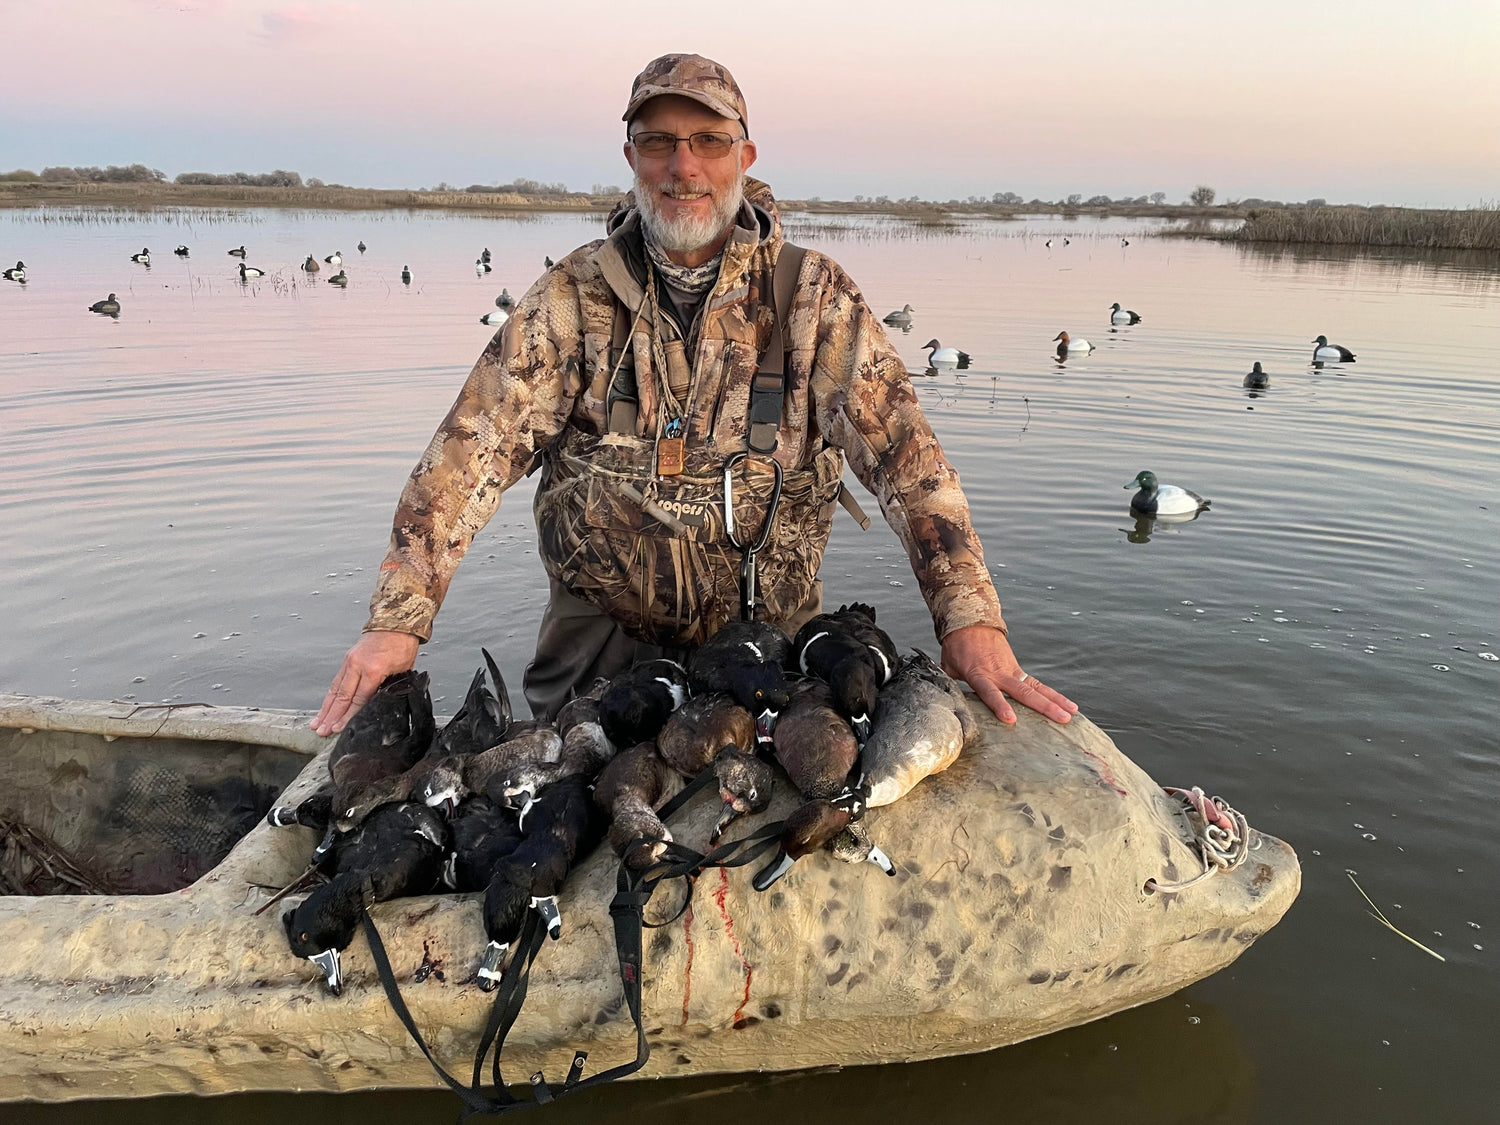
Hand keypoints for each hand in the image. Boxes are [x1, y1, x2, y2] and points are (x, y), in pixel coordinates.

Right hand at [311, 631, 420, 735]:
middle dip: (331, 717)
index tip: (338, 729)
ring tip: (317, 724)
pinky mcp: (347, 660)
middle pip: (342, 697)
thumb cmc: (402, 646)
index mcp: (374, 669)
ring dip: (325, 709)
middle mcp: (358, 665)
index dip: (348, 717)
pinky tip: (324, 708)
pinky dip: (329, 697)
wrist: (396, 622)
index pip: (358, 699)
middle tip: (323, 731)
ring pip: (335, 690)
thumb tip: (378, 706)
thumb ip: (387, 688)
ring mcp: (350, 662)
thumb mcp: (402, 670)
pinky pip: (336, 682)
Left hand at [940, 624, 1077, 724]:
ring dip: (1055, 702)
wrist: (971, 621)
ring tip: (1070, 714)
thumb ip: (949, 684)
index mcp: (978, 673)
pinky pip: (1037, 684)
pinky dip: (1053, 695)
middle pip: (1023, 692)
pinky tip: (1067, 705)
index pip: (989, 691)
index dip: (999, 704)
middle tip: (1060, 719)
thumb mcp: (947, 666)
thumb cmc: (957, 647)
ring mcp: (1011, 671)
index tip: (1010, 718)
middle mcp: (999, 673)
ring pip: (1036, 688)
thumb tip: (944, 702)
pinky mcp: (1018, 669)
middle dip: (1043, 707)